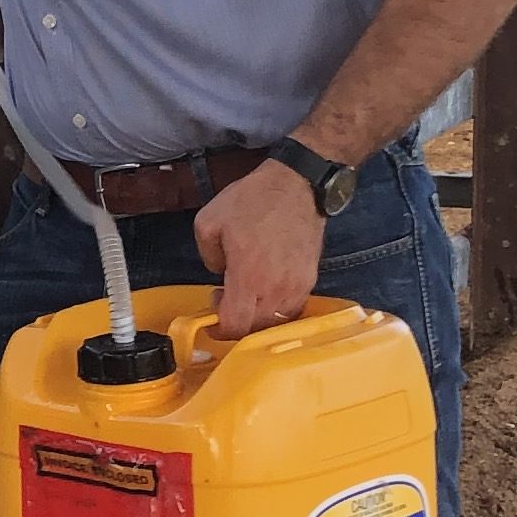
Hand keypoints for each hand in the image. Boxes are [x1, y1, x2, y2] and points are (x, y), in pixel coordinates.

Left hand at [191, 162, 325, 338]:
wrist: (297, 185)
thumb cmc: (254, 200)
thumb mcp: (209, 222)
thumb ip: (207, 257)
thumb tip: (219, 273)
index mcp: (248, 276)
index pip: (235, 325)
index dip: (220, 330)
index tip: (212, 321)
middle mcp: (275, 288)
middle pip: (255, 328)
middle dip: (236, 321)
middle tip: (225, 299)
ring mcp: (296, 285)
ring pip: (275, 321)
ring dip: (258, 317)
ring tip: (247, 294)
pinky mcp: (310, 279)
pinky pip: (292, 308)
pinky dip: (277, 308)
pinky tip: (267, 290)